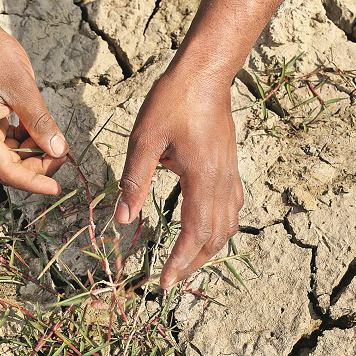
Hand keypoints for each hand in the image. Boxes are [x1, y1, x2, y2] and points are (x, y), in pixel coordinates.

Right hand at [0, 16, 68, 194]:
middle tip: (64, 155)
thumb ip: (40, 122)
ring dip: (33, 153)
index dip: (33, 182)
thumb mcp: (23, 88)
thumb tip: (59, 150)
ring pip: (8, 156)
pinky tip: (40, 131)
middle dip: (37, 166)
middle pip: (7, 167)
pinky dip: (25, 140)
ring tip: (56, 142)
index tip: (56, 188)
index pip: (5, 171)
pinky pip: (6, 141)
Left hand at [115, 64, 243, 288]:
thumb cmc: (173, 101)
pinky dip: (219, 229)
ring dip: (208, 249)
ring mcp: (231, 175)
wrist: (205, 74)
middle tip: (171, 279)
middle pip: (216, 237)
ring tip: (187, 262)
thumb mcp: (144, 140)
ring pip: (228, 225)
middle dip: (194, 263)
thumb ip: (134, 182)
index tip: (163, 282)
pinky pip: (232, 209)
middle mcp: (223, 182)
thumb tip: (123, 221)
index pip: (196, 234)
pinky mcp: (230, 167)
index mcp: (202, 179)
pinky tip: (205, 229)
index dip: (180, 262)